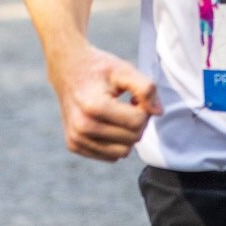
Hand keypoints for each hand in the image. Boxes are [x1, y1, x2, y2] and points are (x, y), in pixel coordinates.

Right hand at [53, 46, 162, 161]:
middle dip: (138, 123)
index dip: (144, 109)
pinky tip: (108, 124)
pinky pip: (110, 156)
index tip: (136, 98)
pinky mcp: (74, 145)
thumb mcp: (125, 70)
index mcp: (93, 106)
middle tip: (129, 105)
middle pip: (132, 139)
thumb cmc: (99, 69)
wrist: (67, 70)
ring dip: (127, 135)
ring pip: (122, 152)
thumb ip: (146, 88)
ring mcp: (76, 138)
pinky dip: (115, 142)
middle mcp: (81, 126)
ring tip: (119, 115)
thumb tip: (158, 112)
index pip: (137, 122)